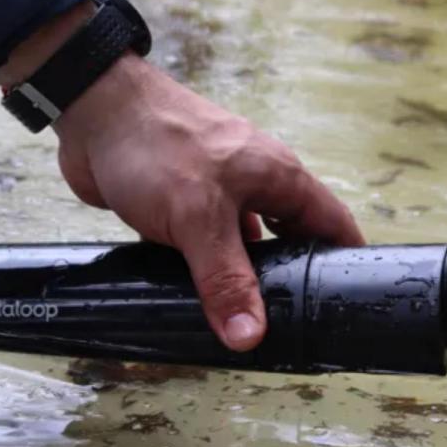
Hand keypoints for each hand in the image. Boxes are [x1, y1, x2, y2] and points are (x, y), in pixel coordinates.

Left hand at [53, 54, 364, 351]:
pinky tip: (195, 302)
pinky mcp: (177, 204)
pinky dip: (201, 272)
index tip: (354, 303)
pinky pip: (201, 246)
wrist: (92, 110)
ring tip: (244, 327)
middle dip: (290, 281)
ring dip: (239, 280)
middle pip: (288, 240)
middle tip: (294, 329)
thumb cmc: (156, 144)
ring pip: (240, 247)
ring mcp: (213, 193)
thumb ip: (226, 279)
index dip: (348, 261)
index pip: (332, 223)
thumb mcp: (198, 218)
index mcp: (277, 177)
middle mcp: (252, 184)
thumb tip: (250, 336)